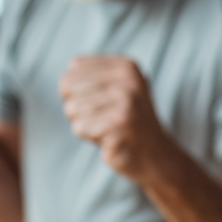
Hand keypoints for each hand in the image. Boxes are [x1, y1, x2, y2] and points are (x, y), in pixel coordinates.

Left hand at [59, 55, 174, 181]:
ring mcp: (126, 102)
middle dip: (78, 107)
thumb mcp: (115, 89)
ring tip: (108, 127)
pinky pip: (79, 127)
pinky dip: (89, 137)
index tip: (101, 102)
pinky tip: (109, 138)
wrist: (154, 153)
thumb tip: (67, 75)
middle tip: (104, 117)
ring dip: (85, 123)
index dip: (77, 90)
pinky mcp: (119, 125)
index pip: (73, 70)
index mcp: (126, 67)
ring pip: (72, 108)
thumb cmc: (125, 120)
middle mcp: (128, 80)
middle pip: (70, 87)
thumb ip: (90, 75)